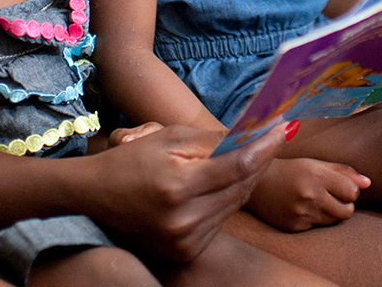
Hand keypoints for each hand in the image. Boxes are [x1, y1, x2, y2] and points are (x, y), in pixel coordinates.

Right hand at [83, 123, 286, 262]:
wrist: (96, 196)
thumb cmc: (134, 159)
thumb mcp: (171, 137)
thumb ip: (214, 139)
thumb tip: (254, 132)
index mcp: (178, 186)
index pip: (238, 165)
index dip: (265, 146)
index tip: (284, 128)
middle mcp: (183, 219)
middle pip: (241, 187)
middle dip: (260, 160)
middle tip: (274, 136)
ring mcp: (184, 240)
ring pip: (234, 204)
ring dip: (245, 179)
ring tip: (248, 156)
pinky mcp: (185, 252)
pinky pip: (220, 220)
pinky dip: (226, 200)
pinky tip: (222, 183)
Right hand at [245, 157, 369, 231]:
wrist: (257, 184)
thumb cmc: (291, 170)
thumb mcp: (315, 164)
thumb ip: (343, 172)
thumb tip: (369, 183)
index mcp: (317, 175)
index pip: (352, 192)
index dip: (350, 190)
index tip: (340, 186)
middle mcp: (309, 195)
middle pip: (347, 211)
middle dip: (344, 205)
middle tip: (331, 197)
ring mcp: (301, 213)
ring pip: (334, 221)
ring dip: (331, 213)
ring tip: (317, 202)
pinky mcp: (295, 227)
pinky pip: (317, 227)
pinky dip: (315, 219)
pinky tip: (302, 209)